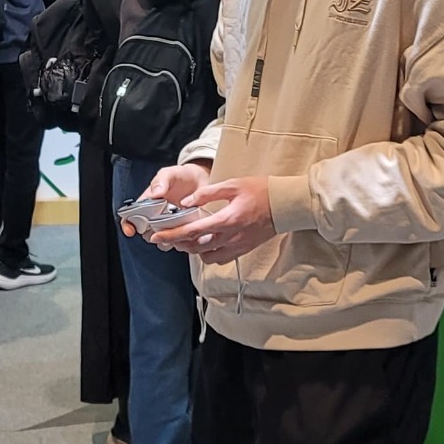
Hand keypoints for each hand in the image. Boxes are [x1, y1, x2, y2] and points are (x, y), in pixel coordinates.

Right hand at [124, 162, 212, 242]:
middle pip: (146, 233)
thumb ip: (161, 181)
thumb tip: (155, 193)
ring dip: (166, 239)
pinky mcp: (182, 229)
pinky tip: (186, 233)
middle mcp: (155, 216)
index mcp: (147, 204)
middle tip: (162, 227)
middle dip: (151, 234)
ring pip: (161, 239)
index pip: (131, 217)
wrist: (200, 179)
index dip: (128, 225)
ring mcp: (169, 224)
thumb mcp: (170, 174)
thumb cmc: (181, 176)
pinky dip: (180, 240)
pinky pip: (178, 240)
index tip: (130, 230)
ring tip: (176, 230)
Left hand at [153, 177, 276, 264]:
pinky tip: (204, 244)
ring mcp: (238, 246)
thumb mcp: (232, 185)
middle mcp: (231, 237)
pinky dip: (208, 254)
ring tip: (184, 240)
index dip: (172, 235)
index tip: (157, 236)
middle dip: (177, 244)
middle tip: (166, 238)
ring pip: (207, 256)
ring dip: (192, 250)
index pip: (192, 231)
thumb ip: (208, 194)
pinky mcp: (244, 250)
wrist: (285, 205)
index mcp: (227, 219)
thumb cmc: (261, 191)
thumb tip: (187, 202)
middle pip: (196, 247)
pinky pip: (220, 258)